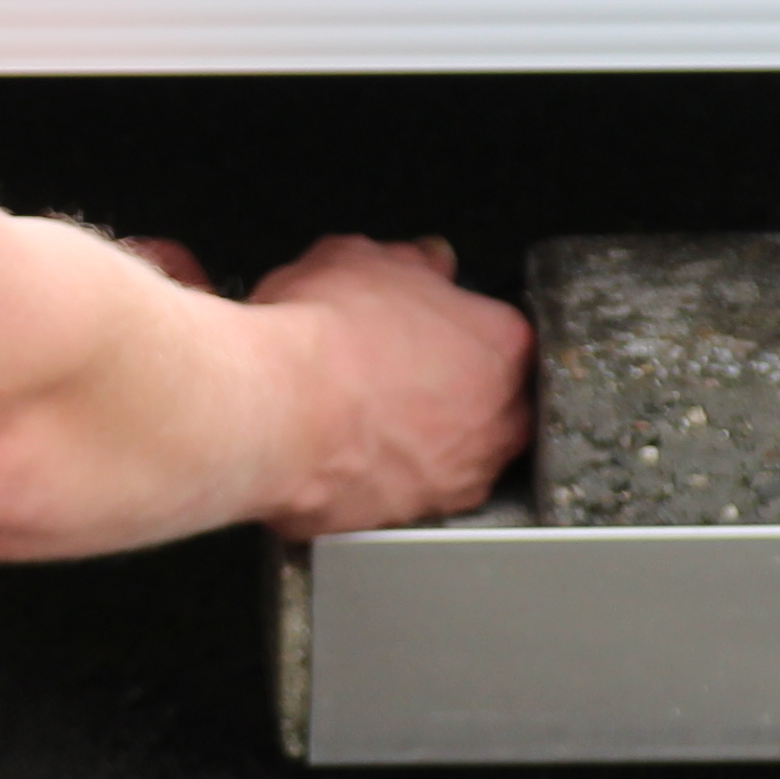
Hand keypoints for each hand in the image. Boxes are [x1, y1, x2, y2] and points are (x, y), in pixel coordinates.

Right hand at [237, 235, 532, 533]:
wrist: (277, 412)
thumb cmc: (325, 338)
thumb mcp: (362, 258)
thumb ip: (410, 260)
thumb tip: (424, 261)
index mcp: (502, 344)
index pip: (497, 330)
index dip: (453, 325)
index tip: (422, 326)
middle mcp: (497, 419)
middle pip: (489, 399)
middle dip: (449, 388)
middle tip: (394, 371)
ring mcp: (459, 477)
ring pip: (450, 453)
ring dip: (419, 438)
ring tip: (364, 414)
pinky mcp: (413, 519)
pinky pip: (404, 493)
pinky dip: (381, 478)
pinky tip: (345, 453)